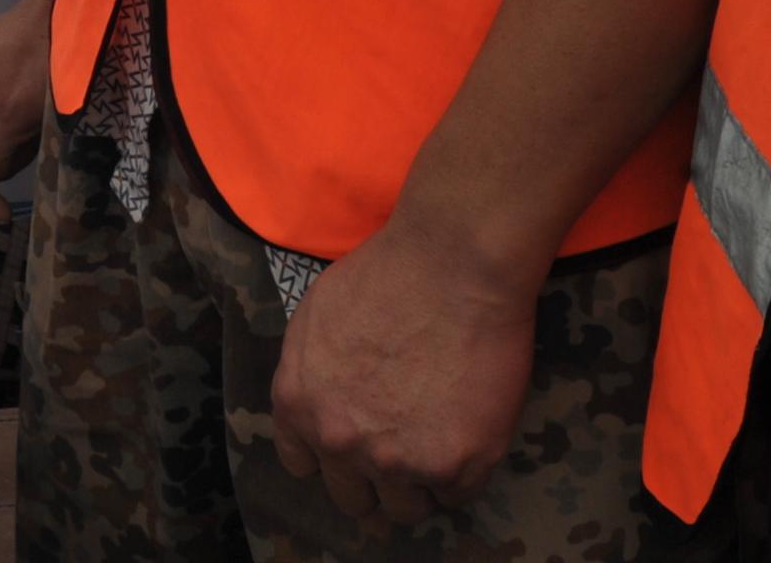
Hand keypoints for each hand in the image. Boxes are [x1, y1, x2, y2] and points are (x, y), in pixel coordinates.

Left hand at [271, 212, 543, 524]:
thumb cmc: (388, 272)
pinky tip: (471, 433)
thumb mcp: (316, 317)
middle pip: (353, 498)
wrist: (453, 262)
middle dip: (374, 480)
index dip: (331, 456)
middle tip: (403, 452)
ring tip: (440, 445)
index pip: (303, 463)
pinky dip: (463, 473)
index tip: (356, 443)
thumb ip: (312, 373)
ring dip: (420, 485)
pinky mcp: (453, 465)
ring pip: (405, 508)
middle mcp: (339, 442)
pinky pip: (456, 495)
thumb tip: (325, 400)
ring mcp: (396, 460)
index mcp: (299, 405)